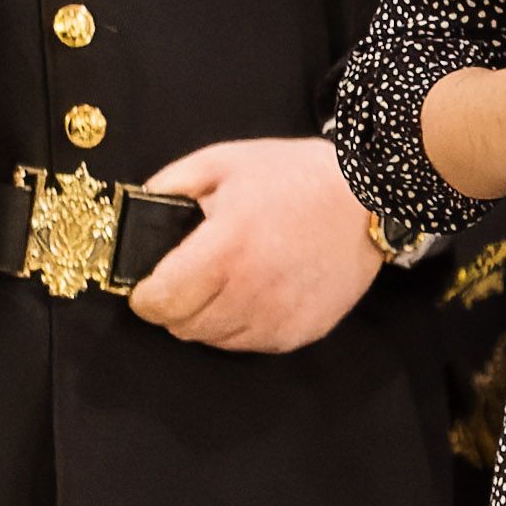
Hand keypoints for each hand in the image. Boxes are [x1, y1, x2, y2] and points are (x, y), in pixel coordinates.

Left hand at [127, 135, 381, 353]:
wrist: (368, 197)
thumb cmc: (294, 175)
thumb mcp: (224, 161)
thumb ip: (170, 186)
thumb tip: (136, 214)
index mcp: (225, 250)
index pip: (160, 302)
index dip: (144, 296)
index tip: (148, 284)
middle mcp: (249, 293)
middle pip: (182, 326)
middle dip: (174, 305)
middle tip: (189, 278)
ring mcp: (277, 318)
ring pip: (213, 340)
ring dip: (207, 317)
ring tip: (226, 282)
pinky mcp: (301, 332)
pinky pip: (250, 343)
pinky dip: (241, 324)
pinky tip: (256, 292)